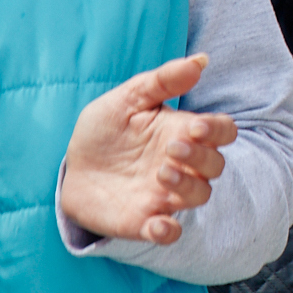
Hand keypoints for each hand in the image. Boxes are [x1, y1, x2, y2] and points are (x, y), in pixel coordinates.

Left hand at [58, 54, 236, 245]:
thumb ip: (162, 81)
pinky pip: (168, 232)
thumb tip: (200, 61)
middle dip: (201, 157)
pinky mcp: (142, 220)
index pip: (222, 132)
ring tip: (161, 173)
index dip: (217, 131)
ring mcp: (164, 194)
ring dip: (188, 187)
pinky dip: (169, 231)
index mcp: (182, 133)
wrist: (70, 165)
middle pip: (216, 165)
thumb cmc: (104, 130)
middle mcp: (182, 165)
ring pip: (200, 195)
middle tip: (171, 148)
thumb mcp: (128, 98)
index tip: (195, 126)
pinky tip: (158, 223)